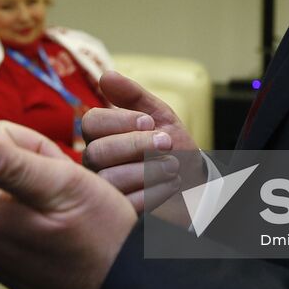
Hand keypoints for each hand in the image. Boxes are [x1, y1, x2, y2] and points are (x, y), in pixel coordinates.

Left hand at [0, 120, 135, 288]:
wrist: (118, 286)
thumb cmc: (100, 236)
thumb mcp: (64, 185)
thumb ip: (13, 163)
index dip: (39, 149)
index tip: (61, 180)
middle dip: (35, 170)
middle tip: (66, 199)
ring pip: (5, 185)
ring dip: (36, 191)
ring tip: (63, 215)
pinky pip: (7, 212)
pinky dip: (33, 212)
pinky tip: (55, 230)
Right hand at [82, 70, 203, 214]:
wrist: (196, 183)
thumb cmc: (173, 147)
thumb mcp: (160, 116)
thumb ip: (133, 96)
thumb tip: (105, 76)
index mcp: (101, 136)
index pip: (91, 123)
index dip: (120, 121)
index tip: (149, 122)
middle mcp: (96, 163)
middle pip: (96, 152)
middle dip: (135, 145)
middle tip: (167, 144)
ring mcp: (105, 190)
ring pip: (109, 179)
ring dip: (147, 171)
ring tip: (173, 167)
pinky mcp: (119, 213)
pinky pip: (125, 205)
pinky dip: (153, 193)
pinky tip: (171, 186)